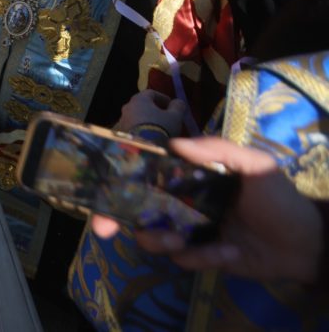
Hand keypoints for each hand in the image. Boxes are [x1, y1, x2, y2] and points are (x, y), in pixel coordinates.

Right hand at [90, 137, 322, 284]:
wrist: (306, 244)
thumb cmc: (279, 197)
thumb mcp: (255, 164)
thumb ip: (218, 150)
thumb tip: (175, 144)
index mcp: (190, 175)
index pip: (148, 171)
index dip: (120, 177)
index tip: (98, 185)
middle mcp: (183, 200)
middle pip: (138, 207)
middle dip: (116, 218)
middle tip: (104, 228)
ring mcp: (191, 229)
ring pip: (153, 236)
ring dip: (159, 240)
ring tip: (181, 242)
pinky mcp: (202, 256)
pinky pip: (185, 260)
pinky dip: (202, 257)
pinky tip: (229, 252)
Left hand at [113, 90, 185, 136]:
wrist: (143, 149)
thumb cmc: (160, 128)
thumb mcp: (175, 116)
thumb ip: (177, 106)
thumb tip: (177, 102)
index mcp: (139, 99)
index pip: (151, 93)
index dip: (163, 98)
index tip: (171, 105)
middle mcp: (127, 107)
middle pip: (142, 104)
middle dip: (154, 109)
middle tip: (165, 117)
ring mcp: (121, 120)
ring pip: (136, 116)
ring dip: (146, 120)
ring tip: (158, 129)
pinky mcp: (120, 133)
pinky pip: (132, 127)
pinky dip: (140, 129)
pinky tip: (148, 137)